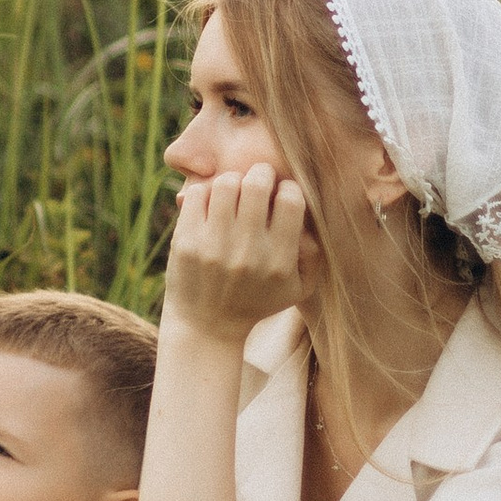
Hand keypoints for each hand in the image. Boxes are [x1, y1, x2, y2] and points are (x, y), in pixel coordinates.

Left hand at [162, 161, 305, 343]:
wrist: (207, 327)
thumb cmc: (257, 301)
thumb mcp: (298, 288)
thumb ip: (314, 253)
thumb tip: (312, 215)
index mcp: (279, 261)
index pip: (291, 201)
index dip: (288, 189)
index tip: (281, 194)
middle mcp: (247, 252)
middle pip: (257, 184)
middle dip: (261, 174)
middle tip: (259, 181)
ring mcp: (214, 245)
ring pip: (225, 183)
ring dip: (232, 181)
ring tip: (234, 191)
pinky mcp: (186, 241)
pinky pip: (196, 194)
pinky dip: (205, 192)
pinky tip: (211, 205)